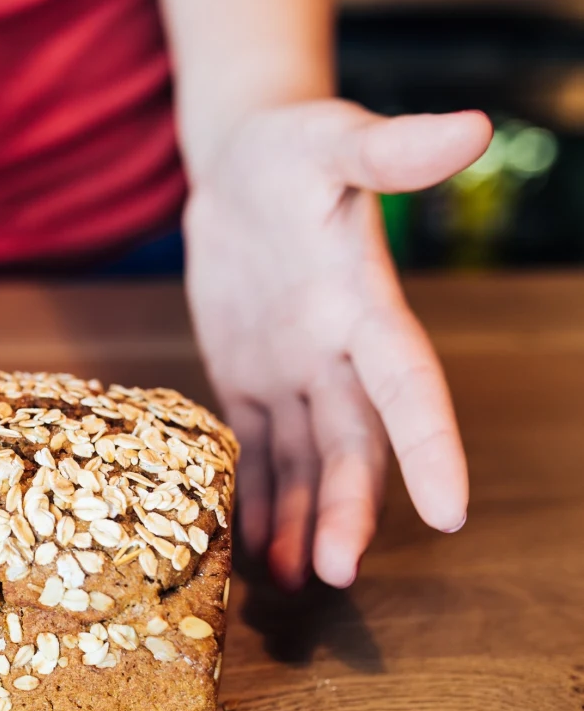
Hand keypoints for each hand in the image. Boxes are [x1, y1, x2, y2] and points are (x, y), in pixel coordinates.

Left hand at [183, 100, 491, 588]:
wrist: (240, 167)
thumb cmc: (292, 147)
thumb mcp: (330, 140)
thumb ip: (389, 152)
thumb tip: (469, 127)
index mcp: (365, 306)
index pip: (409, 385)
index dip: (431, 446)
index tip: (451, 512)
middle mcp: (336, 353)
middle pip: (351, 442)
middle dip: (346, 506)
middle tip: (334, 570)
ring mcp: (293, 373)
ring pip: (304, 460)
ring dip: (300, 519)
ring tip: (291, 582)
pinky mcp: (248, 380)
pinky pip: (256, 449)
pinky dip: (257, 497)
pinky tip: (253, 551)